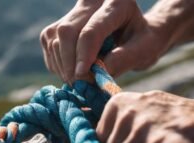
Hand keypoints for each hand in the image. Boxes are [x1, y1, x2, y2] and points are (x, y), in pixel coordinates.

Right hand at [39, 0, 169, 81]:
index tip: (82, 78)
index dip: (84, 55)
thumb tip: (92, 75)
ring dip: (63, 66)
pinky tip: (75, 70)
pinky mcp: (58, 24)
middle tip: (80, 85)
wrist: (134, 32)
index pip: (91, 30)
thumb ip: (122, 60)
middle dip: (69, 63)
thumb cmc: (143, 41)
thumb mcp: (144, 50)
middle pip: (67, 32)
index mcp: (117, 3)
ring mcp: (72, 12)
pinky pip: (49, 46)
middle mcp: (91, 1)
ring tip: (82, 79)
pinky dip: (58, 64)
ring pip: (54, 39)